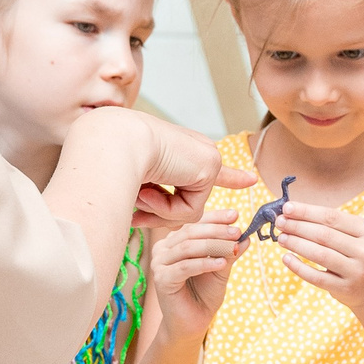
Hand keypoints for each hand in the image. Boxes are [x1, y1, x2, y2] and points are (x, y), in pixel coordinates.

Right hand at [115, 110, 251, 229]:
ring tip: (138, 192)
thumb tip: (176, 223)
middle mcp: (196, 150)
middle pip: (191, 199)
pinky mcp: (210, 168)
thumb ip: (159, 200)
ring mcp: (207, 158)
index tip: (249, 181)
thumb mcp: (139, 182)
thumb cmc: (114, 158)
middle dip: (162, 213)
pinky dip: (165, 209)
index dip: (230, 177)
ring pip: (189, 208)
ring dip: (158, 210)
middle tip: (136, 219)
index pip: (210, 167)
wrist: (114, 141)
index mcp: (179, 148)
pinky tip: (149, 192)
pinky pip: (190, 211)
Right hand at [152, 210, 241, 339]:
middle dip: (216, 230)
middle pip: (191, 232)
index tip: (235, 215)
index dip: (215, 218)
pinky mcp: (161, 279)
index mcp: (175, 241)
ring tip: (234, 247)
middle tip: (237, 230)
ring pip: (188, 247)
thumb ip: (228, 252)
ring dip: (214, 245)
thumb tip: (246, 236)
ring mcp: (159, 263)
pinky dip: (205, 263)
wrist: (192, 323)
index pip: (195, 223)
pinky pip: (185, 266)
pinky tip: (222, 263)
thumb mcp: (220, 268)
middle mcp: (163, 248)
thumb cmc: (204, 295)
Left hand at [272, 201, 363, 312]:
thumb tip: (292, 214)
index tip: (286, 208)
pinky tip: (286, 258)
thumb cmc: (356, 255)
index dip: (306, 212)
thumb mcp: (353, 237)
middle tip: (280, 222)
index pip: (331, 217)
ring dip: (296, 244)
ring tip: (281, 238)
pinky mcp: (346, 289)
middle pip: (324, 235)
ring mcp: (357, 271)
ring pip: (319, 254)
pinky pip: (316, 277)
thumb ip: (328, 225)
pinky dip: (298, 267)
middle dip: (298, 227)